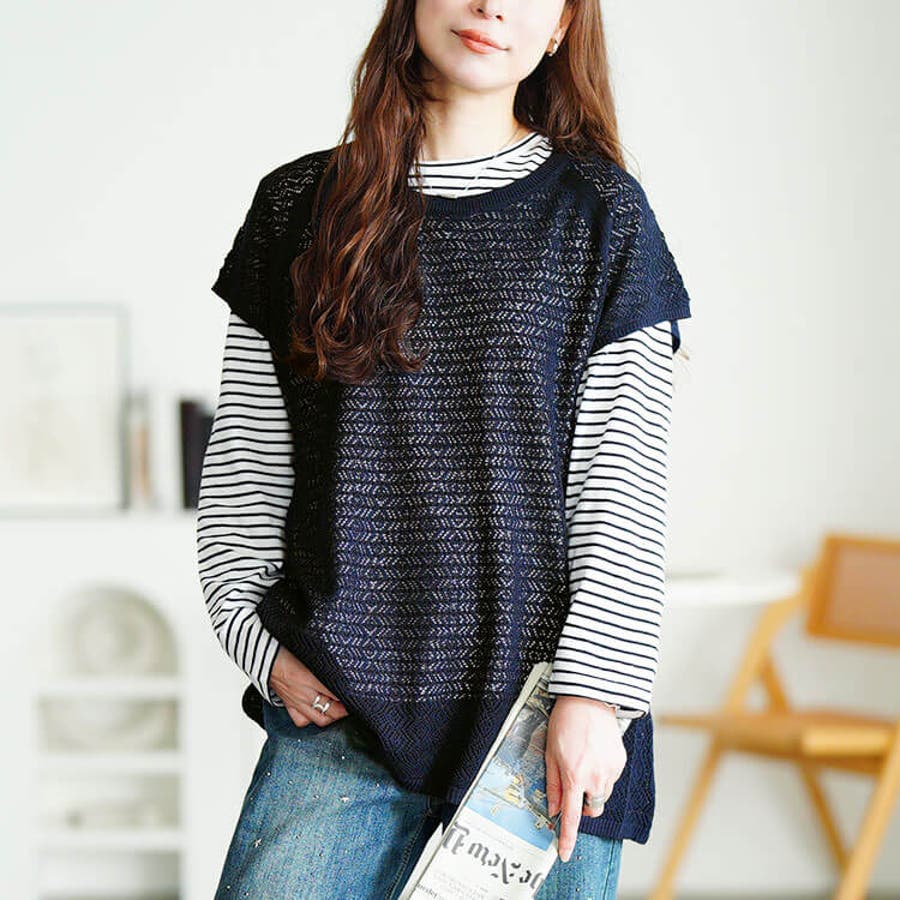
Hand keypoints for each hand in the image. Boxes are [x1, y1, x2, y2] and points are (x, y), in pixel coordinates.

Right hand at [269, 645, 349, 727]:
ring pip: (320, 719)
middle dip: (345, 710)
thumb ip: (324, 660)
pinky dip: (312, 719)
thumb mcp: (308, 651)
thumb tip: (342, 660)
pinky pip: (302, 720)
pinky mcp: (289, 705)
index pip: (336, 693)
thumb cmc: (283, 650)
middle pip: (331, 710)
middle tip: (354, 704)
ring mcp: (297, 702)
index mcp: (309, 677)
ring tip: (341, 711)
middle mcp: (304, 693)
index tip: (359, 693)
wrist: (262, 657)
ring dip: (333, 717)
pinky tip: (319, 713)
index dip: (350, 695)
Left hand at [545, 695, 626, 862]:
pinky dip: (602, 773)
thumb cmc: (565, 723)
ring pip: (602, 794)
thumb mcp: (550, 752)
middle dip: (583, 806)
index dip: (567, 837)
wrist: (590, 699)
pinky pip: (610, 778)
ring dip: (592, 788)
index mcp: (574, 776)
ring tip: (583, 761)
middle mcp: (596, 777)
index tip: (564, 853)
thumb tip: (552, 809)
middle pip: (592, 809)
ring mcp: (611, 770)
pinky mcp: (620, 762)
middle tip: (574, 787)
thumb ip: (552, 783)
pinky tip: (594, 754)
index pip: (572, 816)